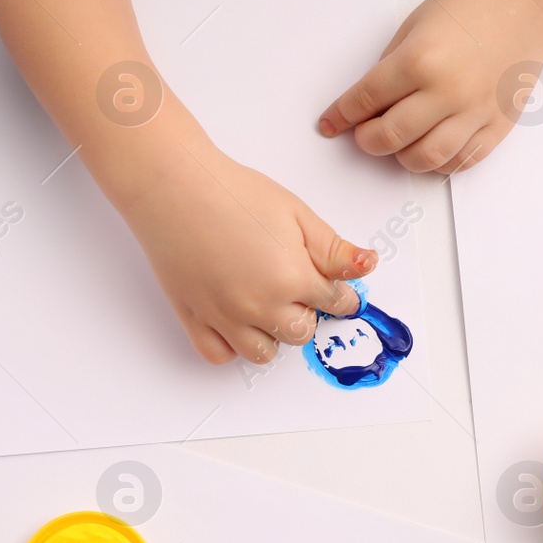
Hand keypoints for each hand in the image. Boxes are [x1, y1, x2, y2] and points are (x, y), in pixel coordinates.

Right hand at [116, 137, 375, 365]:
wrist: (175, 187)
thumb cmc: (233, 193)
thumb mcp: (296, 213)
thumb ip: (333, 248)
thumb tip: (366, 266)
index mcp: (292, 278)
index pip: (335, 302)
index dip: (341, 295)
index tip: (338, 292)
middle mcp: (260, 306)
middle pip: (302, 332)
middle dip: (307, 313)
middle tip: (296, 288)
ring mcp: (225, 317)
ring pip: (264, 353)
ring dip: (273, 335)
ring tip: (267, 306)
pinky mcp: (194, 318)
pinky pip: (220, 355)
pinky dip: (231, 346)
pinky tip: (236, 322)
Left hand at [317, 0, 542, 173]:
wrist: (526, 4)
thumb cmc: (470, 6)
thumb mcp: (415, 25)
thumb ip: (390, 66)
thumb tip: (370, 104)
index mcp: (419, 60)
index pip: (364, 100)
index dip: (341, 116)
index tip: (329, 124)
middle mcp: (446, 91)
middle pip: (389, 137)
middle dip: (366, 140)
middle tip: (363, 133)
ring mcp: (474, 112)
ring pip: (425, 158)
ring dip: (401, 157)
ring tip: (398, 142)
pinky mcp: (498, 125)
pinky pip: (461, 161)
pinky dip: (439, 162)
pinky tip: (430, 146)